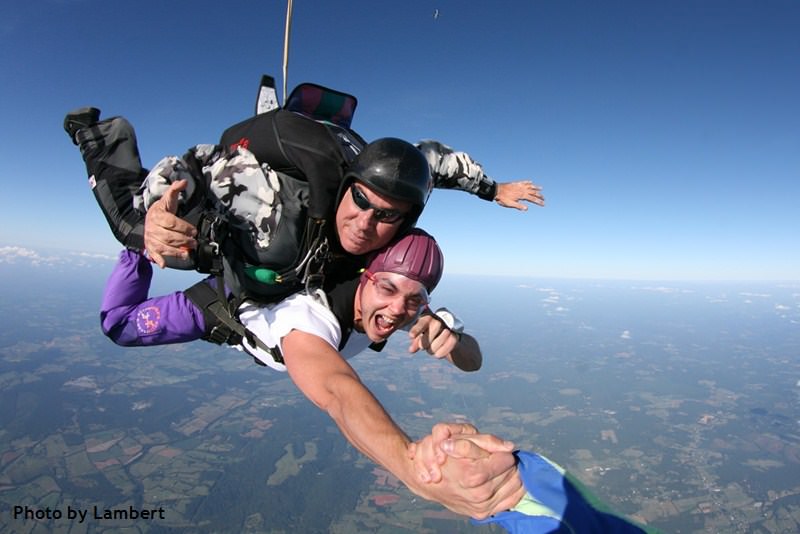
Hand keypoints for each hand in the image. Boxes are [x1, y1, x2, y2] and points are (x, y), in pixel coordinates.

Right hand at [144, 180, 196, 267]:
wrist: (149, 218)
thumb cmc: (162, 209)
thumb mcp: (168, 199)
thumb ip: (175, 190)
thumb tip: (184, 181)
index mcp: (157, 215)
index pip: (172, 222)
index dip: (184, 227)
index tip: (194, 231)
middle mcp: (152, 228)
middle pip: (169, 236)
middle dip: (183, 240)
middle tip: (194, 242)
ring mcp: (150, 238)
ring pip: (163, 246)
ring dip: (176, 251)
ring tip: (187, 253)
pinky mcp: (150, 247)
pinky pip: (153, 254)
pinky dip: (158, 260)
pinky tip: (164, 265)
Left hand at [408, 314, 458, 357]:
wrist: (452, 345)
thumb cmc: (434, 340)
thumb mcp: (424, 340)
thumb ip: (417, 342)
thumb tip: (411, 350)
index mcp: (431, 317)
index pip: (424, 319)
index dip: (417, 328)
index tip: (411, 336)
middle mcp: (442, 318)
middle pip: (435, 325)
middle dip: (426, 339)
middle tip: (423, 347)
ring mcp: (451, 326)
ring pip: (443, 334)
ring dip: (434, 347)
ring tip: (432, 350)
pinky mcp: (457, 335)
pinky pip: (451, 341)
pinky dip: (443, 351)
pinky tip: (438, 355)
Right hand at [408, 423, 522, 518]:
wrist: (427, 482)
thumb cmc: (444, 455)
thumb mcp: (460, 438)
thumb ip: (487, 441)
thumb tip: (509, 446)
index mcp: (473, 474)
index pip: (506, 460)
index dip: (502, 452)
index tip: (496, 451)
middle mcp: (479, 494)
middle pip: (512, 473)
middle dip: (507, 464)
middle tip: (498, 458)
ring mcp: (481, 506)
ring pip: (514, 487)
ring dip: (511, 476)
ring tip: (499, 468)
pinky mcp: (482, 513)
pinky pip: (510, 502)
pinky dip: (511, 490)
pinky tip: (503, 481)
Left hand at [494, 180, 544, 210]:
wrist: (496, 190)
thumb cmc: (502, 198)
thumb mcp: (510, 204)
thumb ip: (518, 206)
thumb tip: (526, 208)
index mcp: (521, 195)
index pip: (533, 199)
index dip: (539, 202)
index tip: (544, 204)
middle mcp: (522, 189)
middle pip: (533, 192)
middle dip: (539, 195)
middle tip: (544, 198)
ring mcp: (519, 186)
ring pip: (530, 186)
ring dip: (536, 187)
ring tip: (541, 188)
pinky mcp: (516, 183)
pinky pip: (523, 182)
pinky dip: (528, 182)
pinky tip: (530, 181)